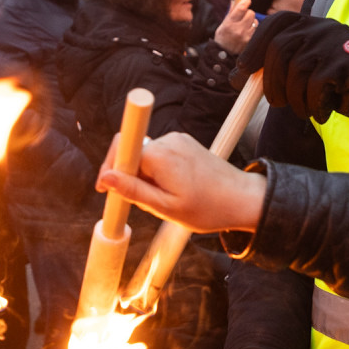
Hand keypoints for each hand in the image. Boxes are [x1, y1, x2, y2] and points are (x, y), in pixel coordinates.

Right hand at [97, 132, 264, 235]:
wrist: (242, 199)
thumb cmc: (209, 208)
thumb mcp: (166, 207)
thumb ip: (134, 191)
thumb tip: (107, 178)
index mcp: (160, 155)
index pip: (121, 148)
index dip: (110, 168)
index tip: (106, 188)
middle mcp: (168, 141)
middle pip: (131, 153)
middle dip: (129, 176)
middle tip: (139, 201)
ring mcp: (178, 140)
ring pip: (145, 156)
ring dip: (146, 176)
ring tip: (164, 198)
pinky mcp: (185, 144)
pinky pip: (159, 155)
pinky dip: (158, 172)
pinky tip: (173, 189)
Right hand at [213, 0, 257, 54]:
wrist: (224, 55)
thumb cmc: (222, 38)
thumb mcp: (223, 25)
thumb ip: (230, 13)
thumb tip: (235, 1)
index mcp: (229, 24)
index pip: (241, 8)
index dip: (245, 1)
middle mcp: (238, 30)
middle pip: (251, 13)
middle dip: (248, 12)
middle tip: (243, 15)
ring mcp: (246, 36)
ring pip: (255, 21)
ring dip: (251, 21)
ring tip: (244, 26)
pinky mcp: (251, 41)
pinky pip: (256, 29)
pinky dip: (253, 29)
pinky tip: (247, 32)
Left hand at [235, 14, 348, 133]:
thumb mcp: (317, 67)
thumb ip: (290, 62)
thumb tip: (246, 73)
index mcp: (316, 24)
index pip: (276, 24)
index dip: (254, 47)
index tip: (241, 73)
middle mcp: (326, 27)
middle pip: (280, 48)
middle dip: (270, 81)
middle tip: (276, 103)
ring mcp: (339, 42)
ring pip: (295, 71)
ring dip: (294, 100)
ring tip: (306, 110)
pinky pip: (315, 87)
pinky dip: (314, 106)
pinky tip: (325, 112)